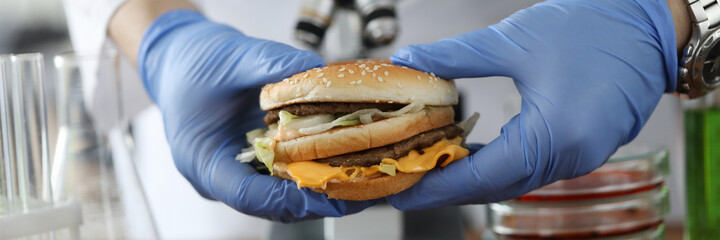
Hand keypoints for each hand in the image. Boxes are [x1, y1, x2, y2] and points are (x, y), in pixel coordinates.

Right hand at [138, 10, 376, 221]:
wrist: (180, 58)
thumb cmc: (192, 64)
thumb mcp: (230, 57)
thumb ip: (270, 64)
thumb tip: (314, 69)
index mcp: (202, 159)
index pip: (246, 194)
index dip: (290, 198)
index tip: (327, 190)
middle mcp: (220, 175)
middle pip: (271, 203)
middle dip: (317, 198)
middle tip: (360, 188)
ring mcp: (238, 171)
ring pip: (282, 196)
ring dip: (320, 188)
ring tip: (361, 178)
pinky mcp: (254, 162)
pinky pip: (286, 177)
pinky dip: (314, 170)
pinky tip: (343, 161)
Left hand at [386, 0, 676, 208]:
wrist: (651, 24)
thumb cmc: (594, 27)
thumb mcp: (514, 39)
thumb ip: (456, 55)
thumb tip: (412, 60)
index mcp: (554, 136)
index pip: (482, 176)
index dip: (437, 185)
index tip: (403, 189)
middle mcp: (570, 157)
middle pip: (495, 186)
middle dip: (448, 186)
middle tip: (407, 182)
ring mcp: (581, 157)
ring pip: (513, 180)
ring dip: (472, 177)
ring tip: (431, 169)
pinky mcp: (584, 148)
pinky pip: (532, 168)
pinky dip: (498, 166)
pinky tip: (472, 154)